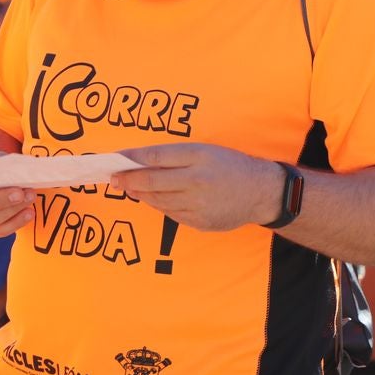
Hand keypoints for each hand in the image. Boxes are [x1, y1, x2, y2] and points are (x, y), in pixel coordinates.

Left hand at [110, 143, 283, 231]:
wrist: (260, 193)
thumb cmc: (229, 165)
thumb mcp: (203, 151)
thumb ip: (172, 155)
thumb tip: (139, 160)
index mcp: (197, 162)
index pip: (155, 159)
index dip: (132, 161)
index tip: (116, 161)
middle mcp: (196, 185)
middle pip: (152, 184)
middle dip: (128, 181)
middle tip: (113, 179)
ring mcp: (197, 208)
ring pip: (158, 201)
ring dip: (141, 194)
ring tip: (129, 187)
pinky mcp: (200, 224)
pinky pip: (171, 214)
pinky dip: (159, 205)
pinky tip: (153, 198)